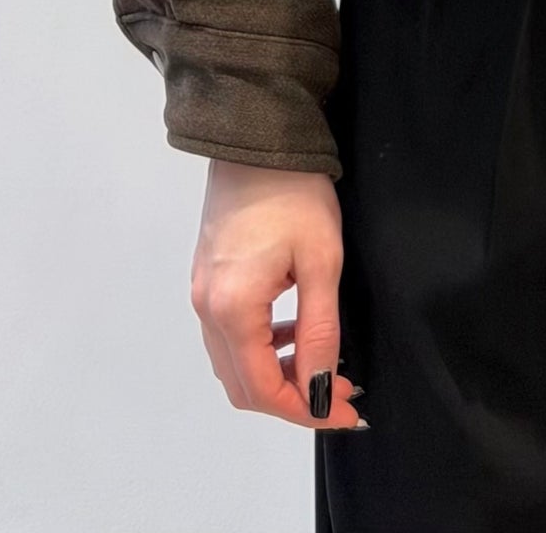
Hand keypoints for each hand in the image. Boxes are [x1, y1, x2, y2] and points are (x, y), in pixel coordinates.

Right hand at [189, 160, 367, 433]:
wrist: (256, 137)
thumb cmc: (295, 194)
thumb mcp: (321, 262)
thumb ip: (319, 331)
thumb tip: (319, 388)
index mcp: (233, 310)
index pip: (263, 389)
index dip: (305, 410)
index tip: (345, 410)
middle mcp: (207, 310)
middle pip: (242, 385)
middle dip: (291, 397)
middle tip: (338, 389)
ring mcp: (201, 294)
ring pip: (233, 363)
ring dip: (276, 374)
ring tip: (323, 362)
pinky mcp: (206, 278)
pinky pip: (229, 335)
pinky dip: (262, 348)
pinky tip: (295, 329)